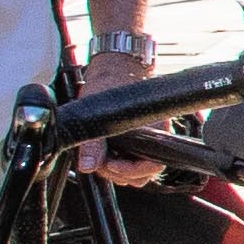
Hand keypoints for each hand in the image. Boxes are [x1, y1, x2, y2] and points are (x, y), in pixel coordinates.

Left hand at [75, 36, 173, 183]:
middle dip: (118, 173)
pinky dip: (113, 163)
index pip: (153, 166)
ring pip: (134, 172)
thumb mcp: (99, 113)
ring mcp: (140, 143)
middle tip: (100, 162)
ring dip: (115, 171)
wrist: (114, 69)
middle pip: (141, 174)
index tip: (110, 165)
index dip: (131, 171)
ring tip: (99, 158)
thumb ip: (93, 143)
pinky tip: (101, 153)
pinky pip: (127, 163)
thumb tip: (89, 165)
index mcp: (155, 132)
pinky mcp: (130, 144)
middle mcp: (151, 140)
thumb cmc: (113, 83)